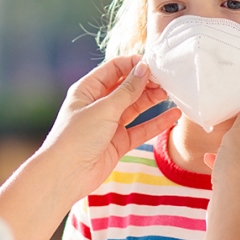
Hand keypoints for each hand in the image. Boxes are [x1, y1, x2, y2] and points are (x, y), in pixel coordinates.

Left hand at [40, 55, 180, 201]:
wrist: (66, 175)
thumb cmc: (76, 137)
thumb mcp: (103, 109)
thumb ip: (126, 90)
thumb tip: (143, 68)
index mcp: (87, 90)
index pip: (114, 69)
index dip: (133, 64)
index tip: (154, 64)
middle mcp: (98, 105)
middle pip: (126, 87)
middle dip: (146, 82)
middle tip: (166, 80)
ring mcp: (108, 124)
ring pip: (135, 107)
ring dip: (152, 99)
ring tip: (171, 93)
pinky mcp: (118, 142)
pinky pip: (141, 129)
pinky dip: (156, 123)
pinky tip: (173, 115)